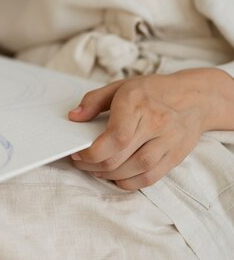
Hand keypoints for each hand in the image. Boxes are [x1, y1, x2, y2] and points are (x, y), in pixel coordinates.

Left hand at [67, 68, 233, 189]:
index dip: (92, 153)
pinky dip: (129, 182)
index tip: (77, 154)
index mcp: (136, 104)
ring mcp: (167, 142)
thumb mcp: (120, 87)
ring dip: (109, 176)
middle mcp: (154, 124)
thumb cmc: (153, 91)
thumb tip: (73, 117)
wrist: (196, 97)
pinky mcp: (175, 157)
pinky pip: (150, 178)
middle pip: (120, 158)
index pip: (114, 138)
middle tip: (82, 163)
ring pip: (135, 171)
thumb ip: (93, 101)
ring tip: (96, 170)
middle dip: (94, 166)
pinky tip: (117, 176)